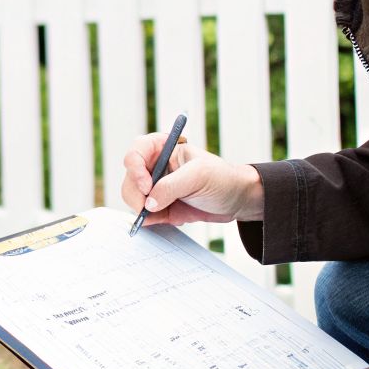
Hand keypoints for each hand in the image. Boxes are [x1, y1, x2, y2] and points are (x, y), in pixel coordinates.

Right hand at [121, 132, 262, 226]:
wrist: (237, 200)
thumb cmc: (222, 178)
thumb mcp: (199, 176)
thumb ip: (171, 187)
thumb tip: (149, 204)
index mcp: (163, 149)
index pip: (137, 152)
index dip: (135, 168)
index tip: (147, 185)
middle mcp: (156, 167)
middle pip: (130, 178)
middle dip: (135, 193)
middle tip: (148, 207)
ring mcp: (157, 187)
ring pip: (133, 197)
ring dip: (141, 208)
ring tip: (161, 214)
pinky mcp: (161, 206)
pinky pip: (145, 214)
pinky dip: (149, 219)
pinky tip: (166, 219)